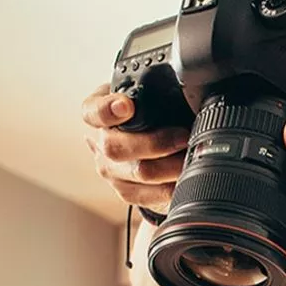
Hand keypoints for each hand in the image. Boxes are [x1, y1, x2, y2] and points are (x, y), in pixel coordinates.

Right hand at [82, 84, 190, 214]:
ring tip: (192, 155)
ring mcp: (111, 171)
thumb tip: (186, 93)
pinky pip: (151, 194)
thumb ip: (157, 92)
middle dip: (156, 142)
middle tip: (183, 136)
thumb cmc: (151, 112)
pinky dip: (174, 184)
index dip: (108, 110)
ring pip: (139, 172)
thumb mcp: (149, 94)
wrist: (150, 142)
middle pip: (117, 148)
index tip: (126, 106)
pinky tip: (187, 173)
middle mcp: (101, 143)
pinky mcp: (127, 192)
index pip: (93, 112)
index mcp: (99, 112)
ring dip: (171, 165)